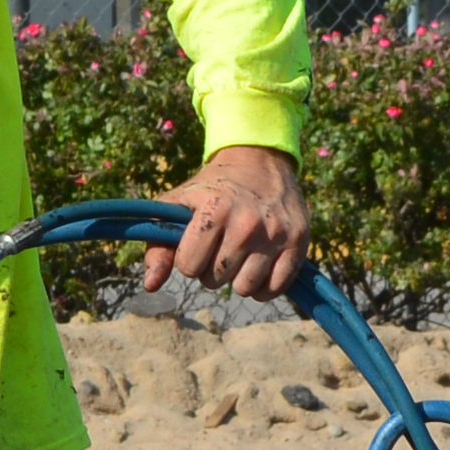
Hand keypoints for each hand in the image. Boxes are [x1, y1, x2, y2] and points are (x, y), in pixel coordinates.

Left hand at [145, 144, 309, 300]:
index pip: (189, 266)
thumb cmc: (210, 189)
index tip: (196, 243)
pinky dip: (263, 287)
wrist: (258, 161)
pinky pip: (276, 288)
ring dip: (236, 278)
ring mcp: (276, 234)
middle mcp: (248, 224)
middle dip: (211, 269)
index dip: (188, 258)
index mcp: (215, 211)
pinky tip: (257, 267)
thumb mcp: (178, 205)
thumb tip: (150, 285)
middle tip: (219, 246)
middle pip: (215, 279)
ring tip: (238, 255)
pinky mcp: (299, 242)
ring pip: (245, 288)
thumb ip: (159, 245)